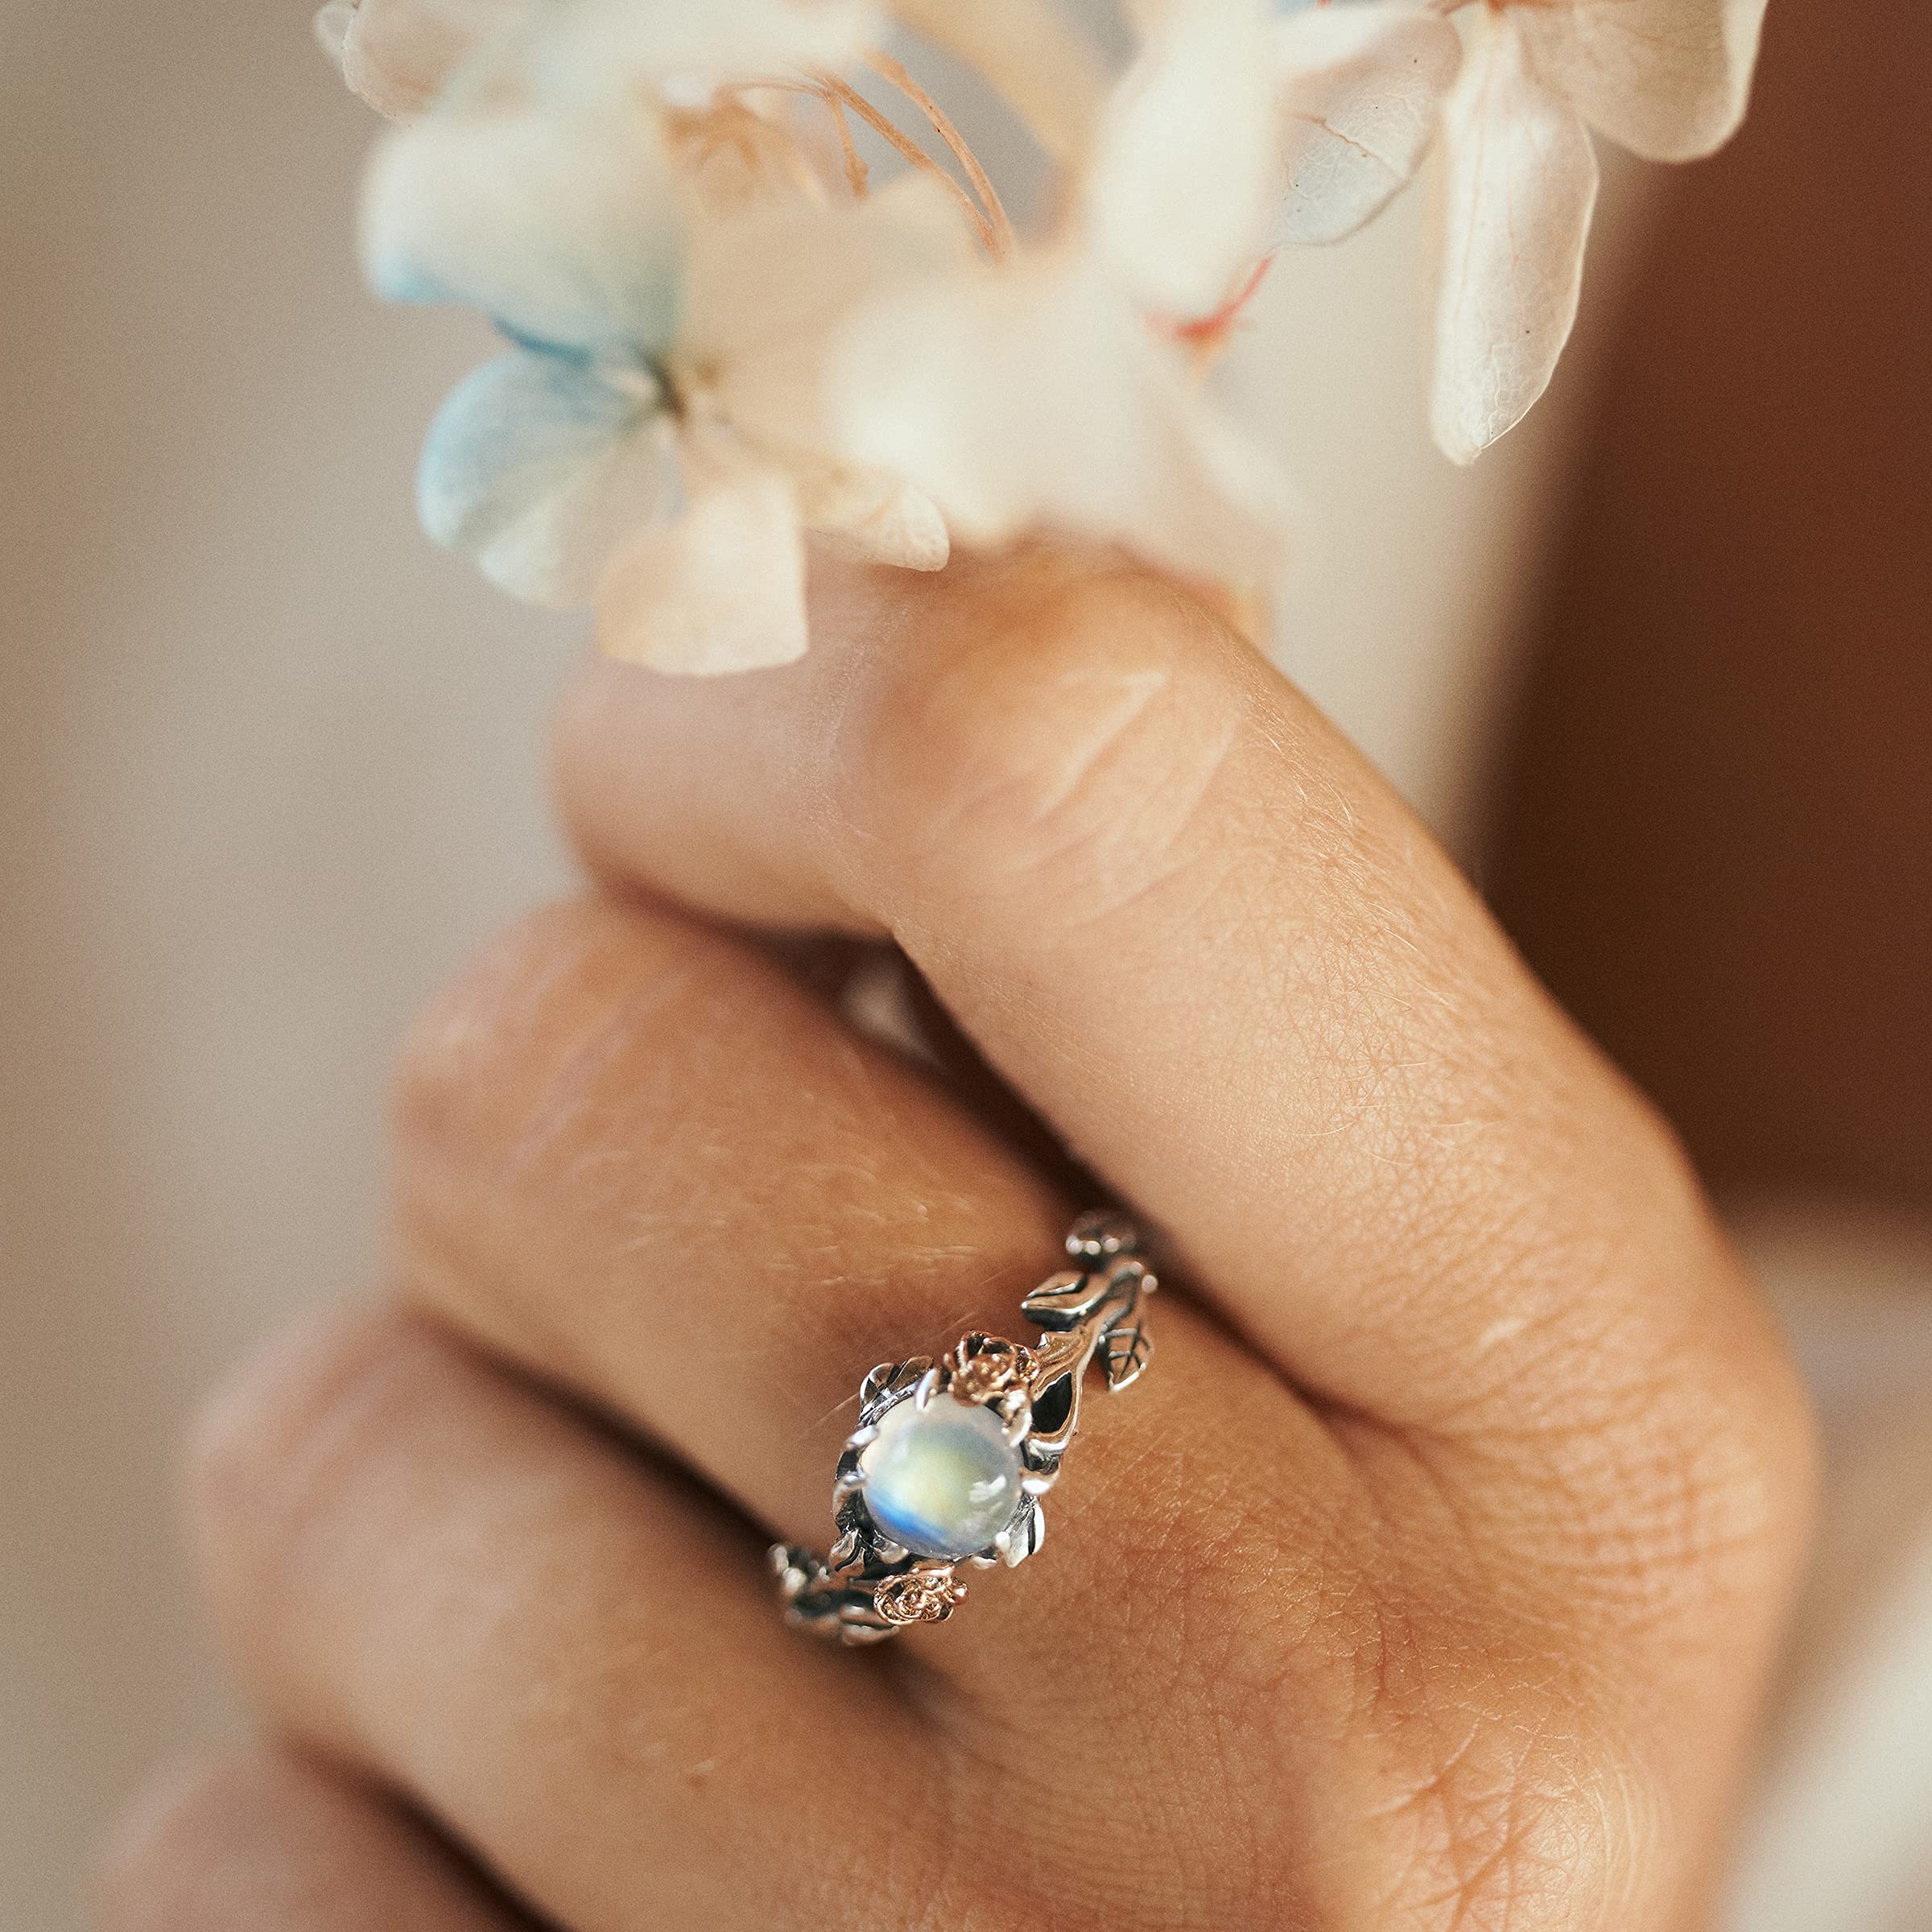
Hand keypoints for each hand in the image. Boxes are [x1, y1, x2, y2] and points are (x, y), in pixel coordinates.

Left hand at [103, 553, 1813, 1930]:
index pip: (1042, 784)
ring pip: (340, 1466)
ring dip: (455, 1464)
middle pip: (561, 1084)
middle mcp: (1318, 1728)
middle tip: (724, 1245)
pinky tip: (619, 1850)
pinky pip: (235, 1837)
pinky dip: (361, 1787)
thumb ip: (1148, 918)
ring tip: (710, 1598)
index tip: (690, 745)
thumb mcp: (1414, 1266)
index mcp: (1553, 1379)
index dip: (751, 683)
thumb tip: (805, 560)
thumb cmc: (1344, 1607)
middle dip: (568, 1104)